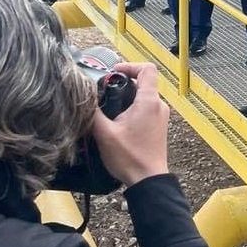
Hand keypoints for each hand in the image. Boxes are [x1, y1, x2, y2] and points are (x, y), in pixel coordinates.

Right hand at [91, 63, 169, 186]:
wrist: (147, 180)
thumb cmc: (130, 158)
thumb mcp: (105, 133)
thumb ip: (94, 111)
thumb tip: (86, 97)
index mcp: (149, 101)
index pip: (147, 69)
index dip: (129, 65)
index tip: (114, 72)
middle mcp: (158, 106)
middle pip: (143, 82)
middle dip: (123, 83)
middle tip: (106, 91)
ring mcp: (160, 116)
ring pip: (144, 96)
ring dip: (127, 98)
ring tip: (109, 108)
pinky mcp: (158, 126)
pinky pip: (146, 108)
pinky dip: (133, 109)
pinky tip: (117, 121)